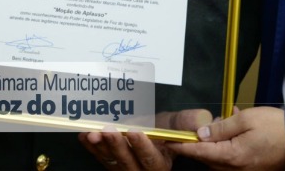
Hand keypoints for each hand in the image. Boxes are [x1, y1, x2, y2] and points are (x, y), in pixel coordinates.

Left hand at [79, 109, 211, 170]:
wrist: (149, 137)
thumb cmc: (162, 132)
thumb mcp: (175, 125)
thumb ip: (184, 121)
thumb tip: (200, 118)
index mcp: (160, 164)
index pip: (151, 159)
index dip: (142, 146)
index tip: (134, 130)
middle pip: (127, 162)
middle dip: (116, 145)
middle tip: (108, 129)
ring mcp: (124, 170)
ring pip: (111, 162)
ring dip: (100, 147)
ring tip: (92, 132)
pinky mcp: (111, 166)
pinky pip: (99, 159)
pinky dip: (90, 147)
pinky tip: (84, 134)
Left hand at [167, 107, 284, 170]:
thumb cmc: (275, 127)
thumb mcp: (245, 120)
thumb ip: (220, 127)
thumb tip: (201, 133)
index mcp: (232, 156)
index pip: (199, 151)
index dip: (182, 145)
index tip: (167, 141)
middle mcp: (236, 169)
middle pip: (208, 158)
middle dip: (198, 144)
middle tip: (194, 128)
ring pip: (219, 160)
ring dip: (215, 145)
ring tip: (224, 124)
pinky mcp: (251, 170)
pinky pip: (231, 160)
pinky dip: (227, 147)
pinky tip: (235, 131)